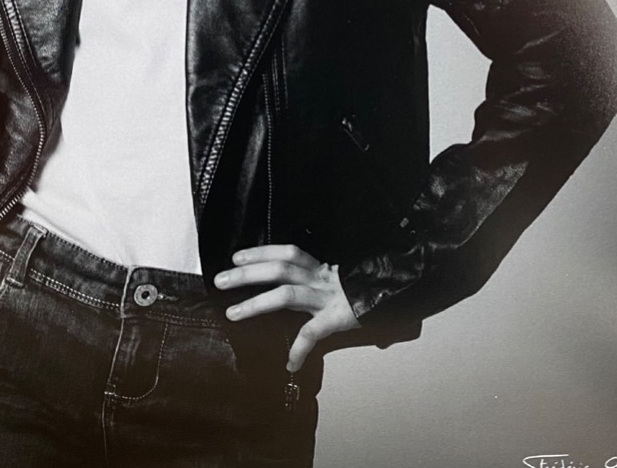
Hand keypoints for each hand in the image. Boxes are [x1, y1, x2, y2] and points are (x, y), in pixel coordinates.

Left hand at [214, 244, 359, 371]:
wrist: (396, 294)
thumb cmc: (365, 291)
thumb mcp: (338, 280)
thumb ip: (318, 281)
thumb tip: (293, 283)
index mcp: (319, 269)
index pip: (287, 253)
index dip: (261, 252)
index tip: (237, 257)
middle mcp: (320, 279)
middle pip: (278, 270)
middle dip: (247, 274)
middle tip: (220, 280)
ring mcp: (327, 298)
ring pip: (286, 295)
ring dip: (255, 304)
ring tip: (232, 313)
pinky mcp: (337, 319)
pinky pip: (312, 333)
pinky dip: (300, 350)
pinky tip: (290, 364)